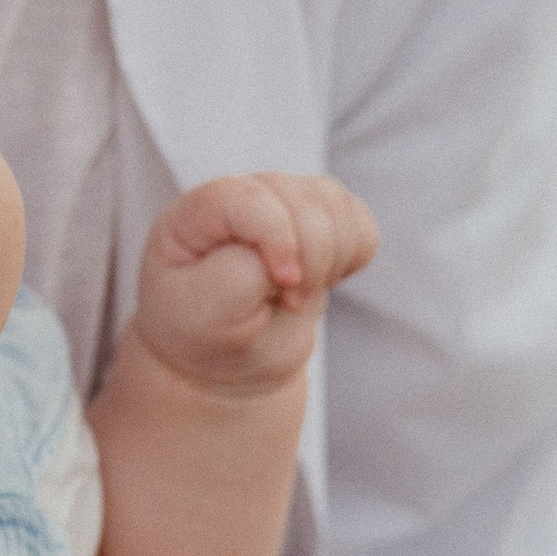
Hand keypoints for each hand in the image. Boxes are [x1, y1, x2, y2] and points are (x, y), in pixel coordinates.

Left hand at [133, 171, 376, 389]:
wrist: (224, 358)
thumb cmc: (203, 334)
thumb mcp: (205, 318)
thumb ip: (240, 277)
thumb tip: (287, 254)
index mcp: (196, 215)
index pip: (249, 197)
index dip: (277, 237)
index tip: (283, 284)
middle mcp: (240, 198)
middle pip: (302, 198)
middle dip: (311, 257)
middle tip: (290, 302)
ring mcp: (282, 205)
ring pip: (336, 204)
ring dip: (334, 257)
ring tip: (300, 293)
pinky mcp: (319, 223)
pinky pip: (359, 223)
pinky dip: (355, 255)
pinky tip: (323, 281)